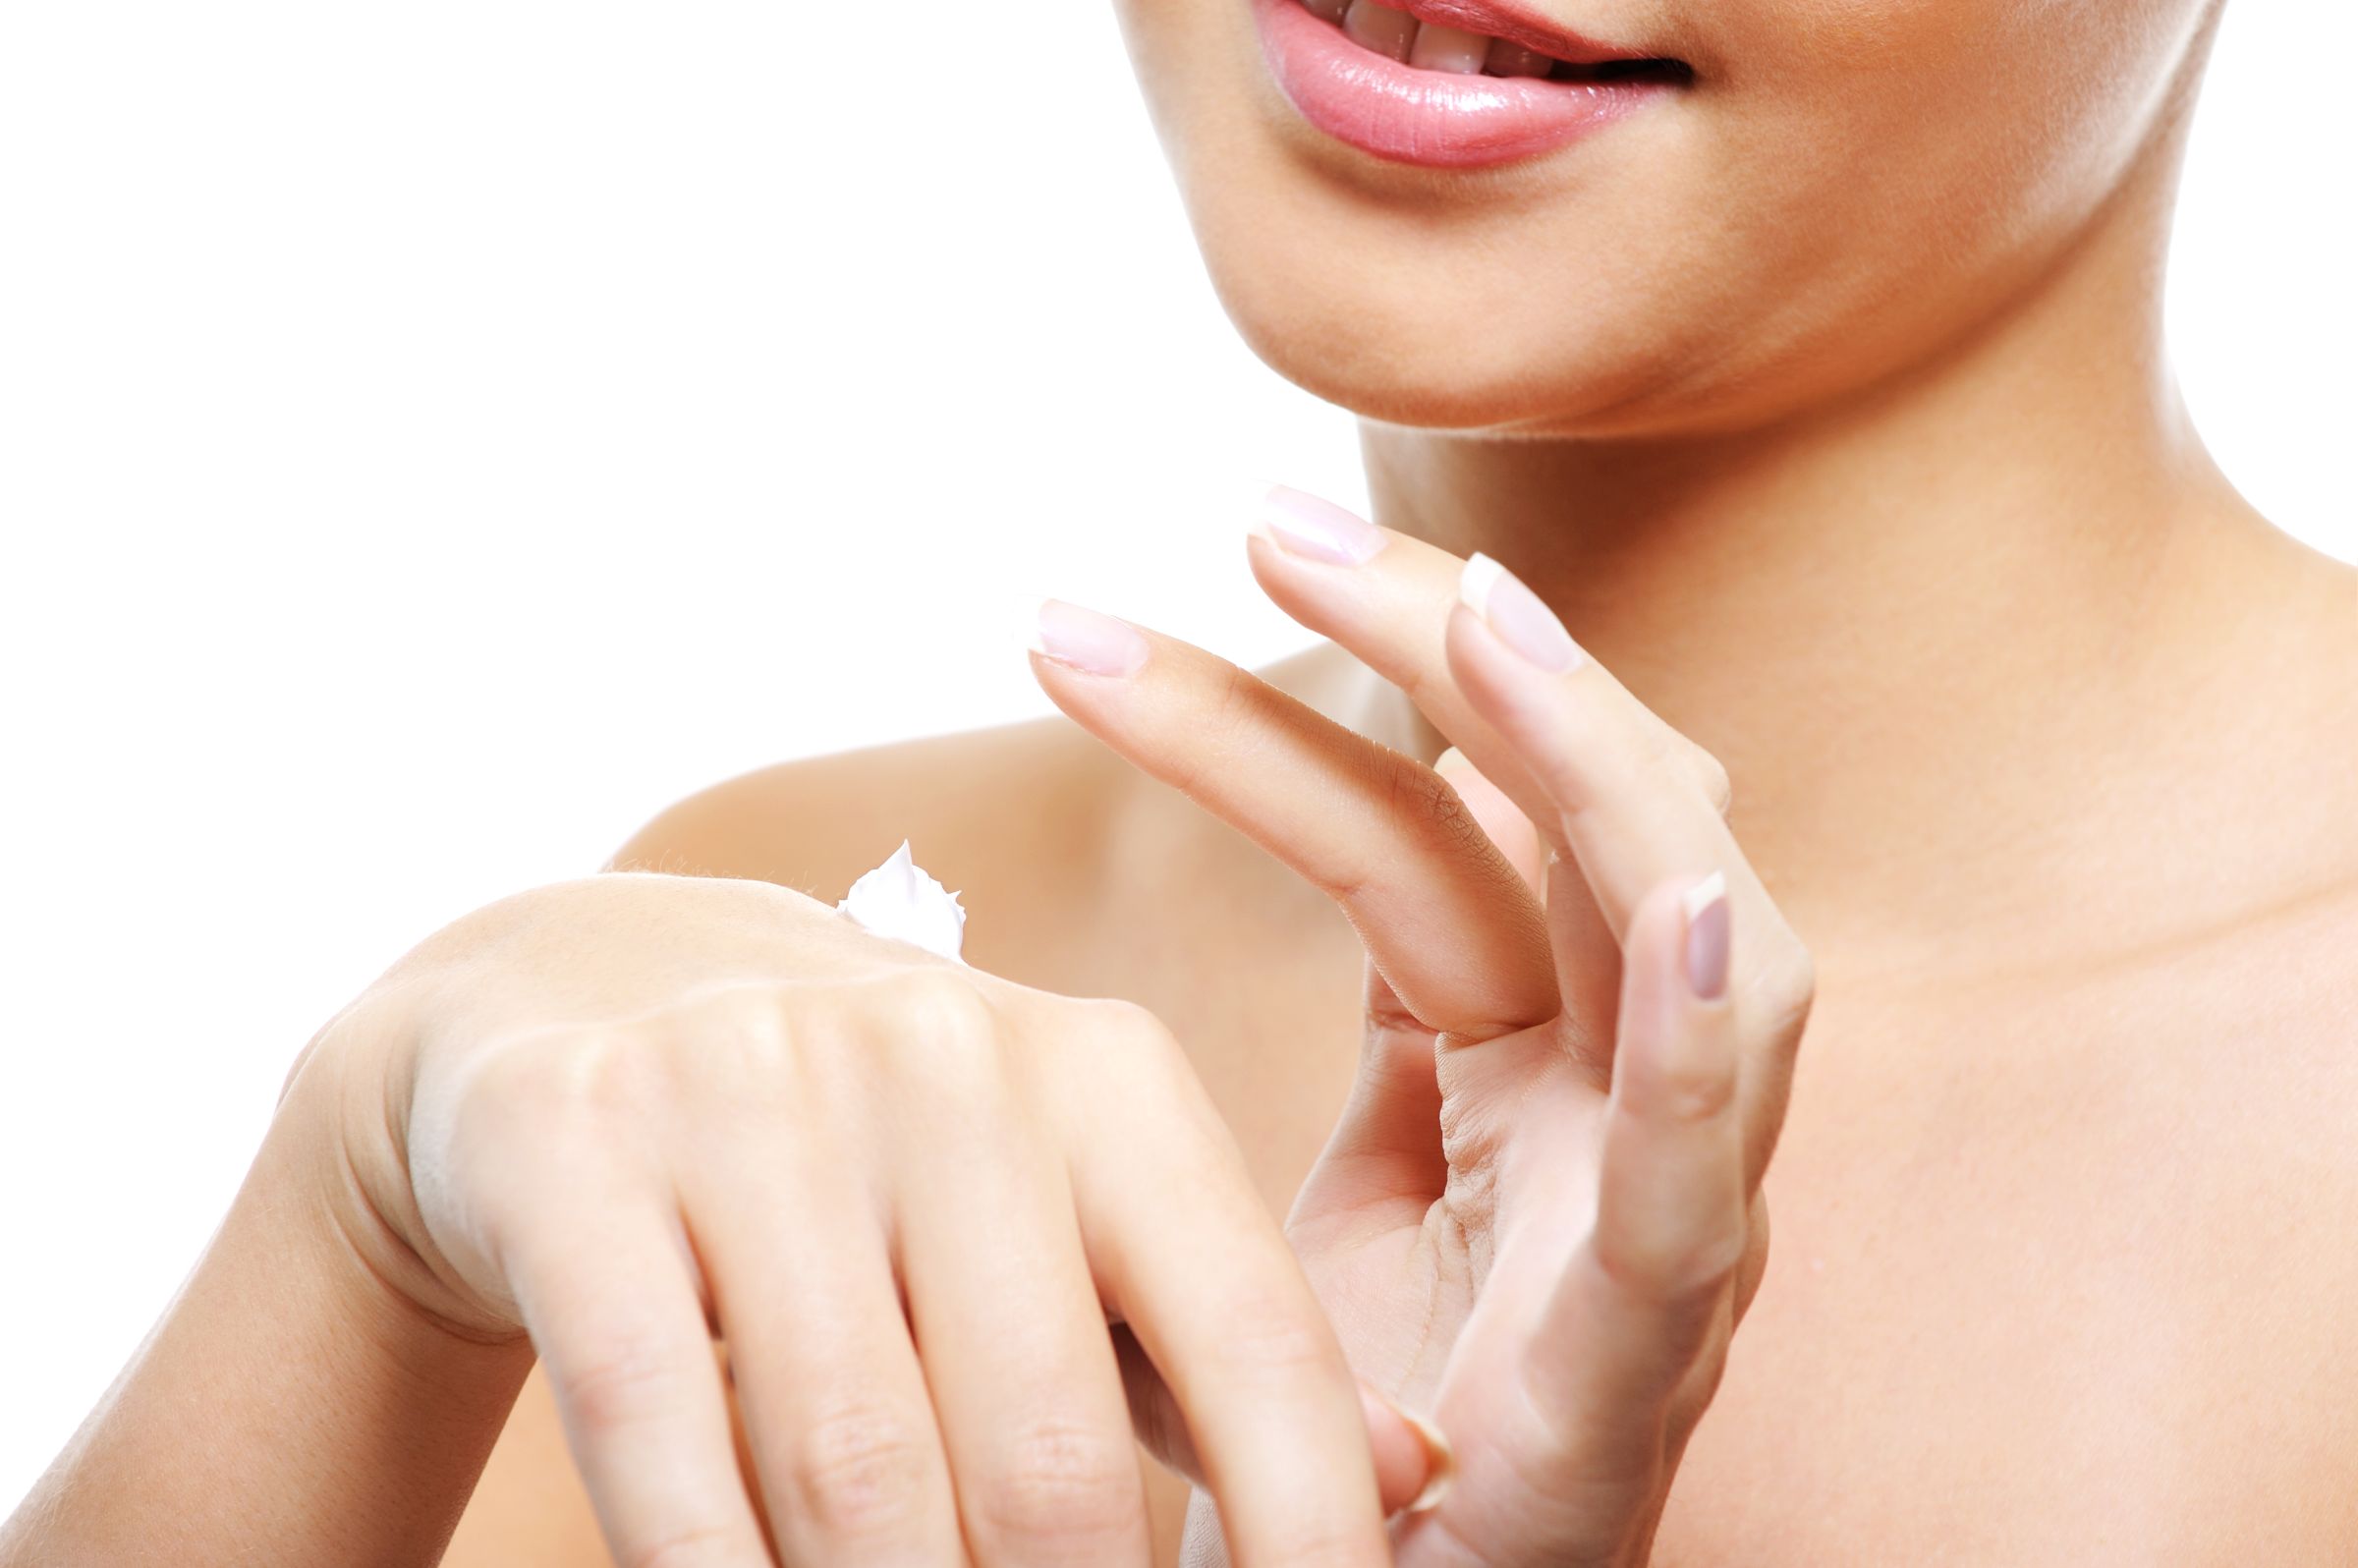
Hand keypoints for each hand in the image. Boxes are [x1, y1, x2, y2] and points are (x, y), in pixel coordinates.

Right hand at [306, 871, 1427, 1566]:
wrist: (597, 990)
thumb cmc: (883, 1149)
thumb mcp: (1067, 1202)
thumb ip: (1210, 1341)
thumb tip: (1415, 1483)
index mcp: (1110, 1077)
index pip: (1257, 1349)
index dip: (1307, 1551)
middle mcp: (943, 1053)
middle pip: (1047, 1461)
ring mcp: (748, 1082)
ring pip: (853, 1469)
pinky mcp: (575, 1136)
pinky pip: (656, 1429)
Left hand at [1030, 489, 1815, 1566]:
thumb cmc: (1331, 1444)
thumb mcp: (1297, 1224)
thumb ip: (1308, 1074)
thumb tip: (1157, 922)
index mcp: (1521, 1061)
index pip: (1427, 835)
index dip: (1300, 707)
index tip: (1100, 619)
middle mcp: (1609, 1097)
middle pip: (1570, 817)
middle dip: (1443, 654)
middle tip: (1264, 522)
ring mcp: (1654, 1201)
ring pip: (1685, 926)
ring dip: (1591, 761)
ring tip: (1469, 619)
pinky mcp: (1654, 1341)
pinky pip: (1698, 1167)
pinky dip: (1698, 1036)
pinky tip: (1663, 902)